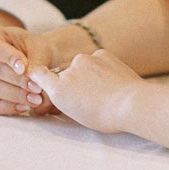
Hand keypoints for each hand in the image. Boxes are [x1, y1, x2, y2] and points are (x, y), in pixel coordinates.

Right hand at [0, 24, 59, 116]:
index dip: (8, 58)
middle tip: (37, 88)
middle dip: (18, 80)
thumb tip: (31, 76)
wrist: (36, 60)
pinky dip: (9, 107)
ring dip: (16, 95)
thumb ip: (35, 61)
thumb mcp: (39, 49)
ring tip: (36, 99)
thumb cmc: (35, 50)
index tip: (24, 69)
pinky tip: (25, 106)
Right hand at [28, 50, 143, 134]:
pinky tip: (113, 78)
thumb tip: (66, 91)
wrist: (131, 103)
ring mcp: (85, 59)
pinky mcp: (100, 53)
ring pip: (84, 65)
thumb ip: (67, 99)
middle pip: (66, 72)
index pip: (38, 74)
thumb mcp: (78, 115)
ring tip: (106, 88)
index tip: (37, 72)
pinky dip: (103, 67)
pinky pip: (98, 59)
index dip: (37, 73)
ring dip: (90, 72)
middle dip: (75, 79)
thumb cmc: (106, 116)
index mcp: (59, 90)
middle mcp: (68, 71)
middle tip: (91, 93)